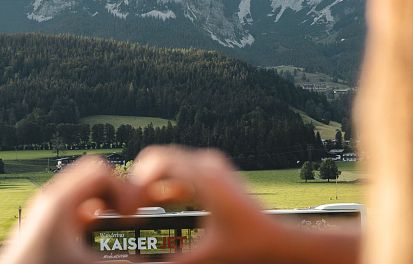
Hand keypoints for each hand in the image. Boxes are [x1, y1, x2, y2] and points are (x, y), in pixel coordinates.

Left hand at [0, 156, 138, 263]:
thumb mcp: (91, 263)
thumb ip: (129, 259)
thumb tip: (165, 261)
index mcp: (57, 200)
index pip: (100, 169)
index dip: (124, 187)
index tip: (132, 215)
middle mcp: (48, 201)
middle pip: (93, 178)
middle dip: (116, 196)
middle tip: (131, 218)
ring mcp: (44, 213)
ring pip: (84, 196)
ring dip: (106, 208)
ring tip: (121, 227)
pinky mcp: (43, 228)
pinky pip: (74, 212)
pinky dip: (92, 220)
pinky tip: (100, 242)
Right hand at [128, 146, 296, 263]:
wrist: (280, 243)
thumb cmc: (248, 249)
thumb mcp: (204, 258)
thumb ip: (171, 263)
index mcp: (204, 178)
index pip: (155, 158)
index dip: (135, 182)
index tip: (131, 211)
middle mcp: (208, 164)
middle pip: (159, 159)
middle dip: (142, 184)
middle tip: (134, 213)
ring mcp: (214, 166)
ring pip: (171, 163)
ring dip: (156, 183)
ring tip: (147, 209)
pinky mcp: (217, 174)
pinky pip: (184, 169)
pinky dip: (171, 184)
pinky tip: (170, 205)